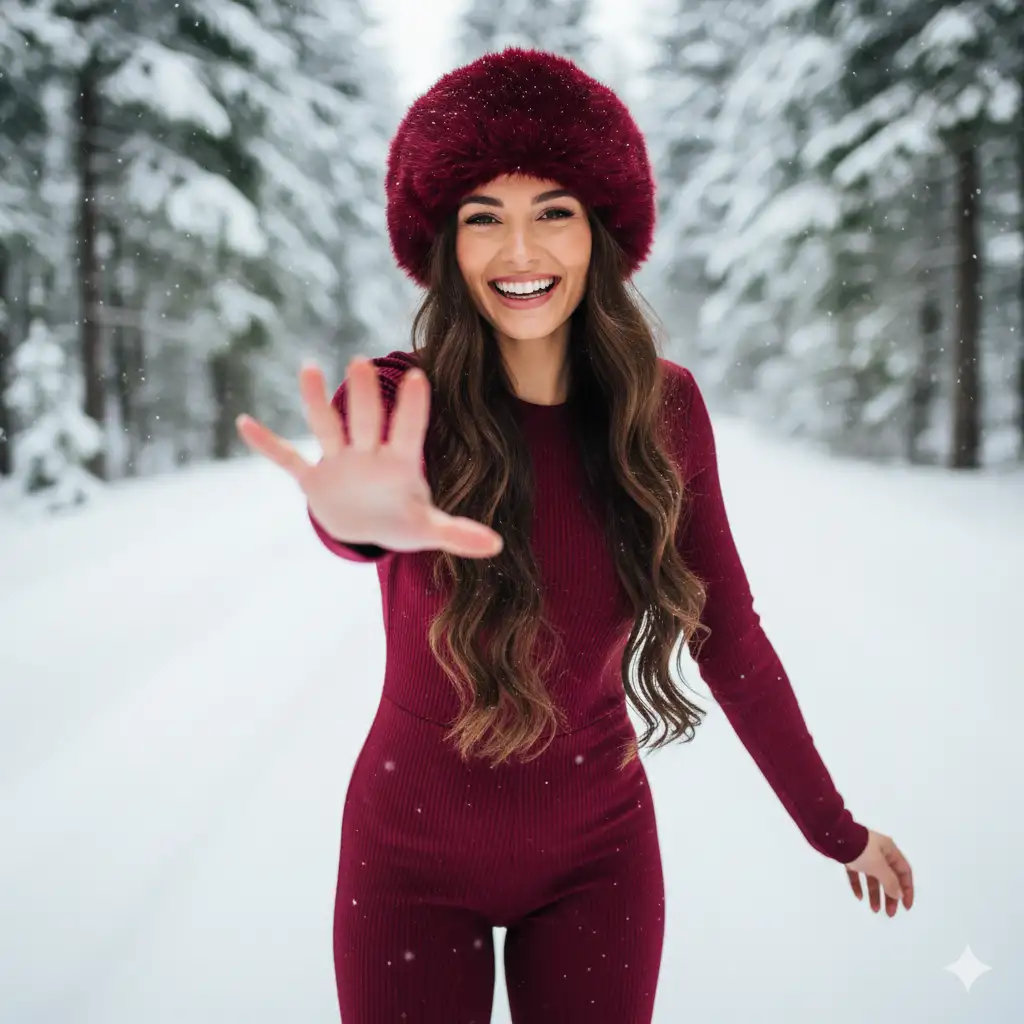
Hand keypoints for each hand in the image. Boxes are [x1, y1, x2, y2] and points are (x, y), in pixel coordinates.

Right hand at [235, 357, 504, 559]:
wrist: (367, 525)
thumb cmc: (402, 519)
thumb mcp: (427, 529)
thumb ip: (458, 533)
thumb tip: (497, 545)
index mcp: (400, 465)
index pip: (409, 432)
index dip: (412, 409)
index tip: (418, 378)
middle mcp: (368, 455)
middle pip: (365, 422)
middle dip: (363, 398)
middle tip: (362, 363)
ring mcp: (338, 463)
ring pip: (326, 428)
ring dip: (317, 402)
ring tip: (310, 369)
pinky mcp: (313, 479)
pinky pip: (288, 459)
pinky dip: (268, 446)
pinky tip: (245, 424)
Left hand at [843, 828, 913, 916]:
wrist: (835, 836)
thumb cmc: (861, 849)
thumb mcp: (879, 866)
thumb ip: (890, 882)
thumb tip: (899, 894)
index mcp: (889, 850)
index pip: (904, 872)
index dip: (907, 890)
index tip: (905, 907)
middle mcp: (878, 851)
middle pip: (889, 877)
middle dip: (890, 896)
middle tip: (889, 913)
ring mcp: (863, 854)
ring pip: (873, 877)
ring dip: (875, 894)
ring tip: (874, 909)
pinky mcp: (849, 856)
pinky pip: (857, 874)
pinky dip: (859, 885)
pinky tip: (858, 897)